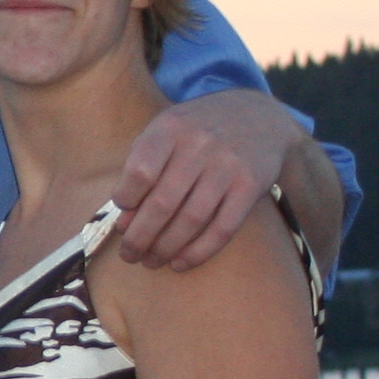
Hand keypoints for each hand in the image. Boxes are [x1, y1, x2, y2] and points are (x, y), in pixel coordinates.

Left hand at [112, 91, 297, 271]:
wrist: (258, 116)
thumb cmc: (195, 131)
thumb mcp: (164, 133)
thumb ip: (141, 169)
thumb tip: (124, 221)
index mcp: (171, 128)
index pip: (141, 171)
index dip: (126, 199)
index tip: (121, 216)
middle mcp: (200, 145)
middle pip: (164, 202)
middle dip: (140, 236)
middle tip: (129, 255)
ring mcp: (229, 165)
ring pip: (193, 219)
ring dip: (167, 248)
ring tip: (151, 262)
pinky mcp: (251, 185)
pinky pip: (224, 227)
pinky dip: (200, 251)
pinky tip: (181, 263)